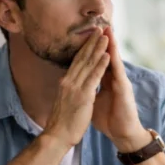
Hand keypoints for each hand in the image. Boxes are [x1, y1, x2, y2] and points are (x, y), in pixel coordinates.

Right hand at [44, 28, 109, 147]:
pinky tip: (107, 55)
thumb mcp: (64, 102)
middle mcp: (68, 81)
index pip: (76, 61)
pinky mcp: (83, 95)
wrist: (56, 136)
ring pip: (88, 64)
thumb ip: (68, 91)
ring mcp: (75, 87)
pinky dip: (101, 65)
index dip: (84, 48)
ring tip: (106, 35)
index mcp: (65, 83)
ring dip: (98, 48)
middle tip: (99, 28)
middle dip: (91, 42)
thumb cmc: (61, 123)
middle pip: (82, 58)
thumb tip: (69, 86)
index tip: (91, 37)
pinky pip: (94, 77)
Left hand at [93, 28, 151, 152]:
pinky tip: (111, 53)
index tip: (88, 35)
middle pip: (107, 56)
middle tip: (99, 24)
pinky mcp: (124, 90)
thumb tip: (76, 88)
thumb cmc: (110, 120)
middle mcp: (114, 79)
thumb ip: (88, 92)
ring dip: (111, 45)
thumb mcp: (94, 102)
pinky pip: (117, 73)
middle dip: (102, 41)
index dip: (93, 49)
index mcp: (105, 82)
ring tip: (108, 30)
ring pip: (114, 60)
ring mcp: (120, 83)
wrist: (122, 133)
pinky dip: (114, 62)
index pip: (98, 61)